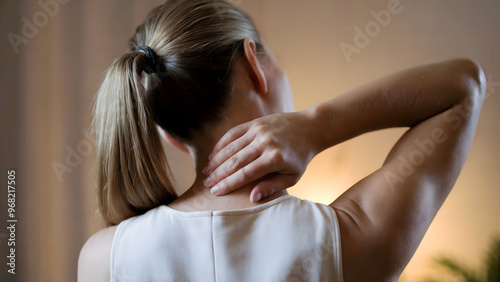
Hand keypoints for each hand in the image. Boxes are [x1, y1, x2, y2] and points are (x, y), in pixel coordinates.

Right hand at [202, 110, 317, 202]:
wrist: (309, 128)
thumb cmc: (300, 157)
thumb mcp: (291, 176)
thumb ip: (272, 187)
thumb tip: (252, 198)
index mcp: (275, 158)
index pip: (246, 174)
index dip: (228, 184)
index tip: (215, 192)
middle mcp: (265, 143)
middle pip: (235, 161)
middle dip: (218, 174)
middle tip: (206, 183)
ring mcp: (259, 130)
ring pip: (231, 147)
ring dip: (216, 160)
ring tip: (206, 171)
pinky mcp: (255, 122)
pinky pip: (233, 133)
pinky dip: (222, 144)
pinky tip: (213, 154)